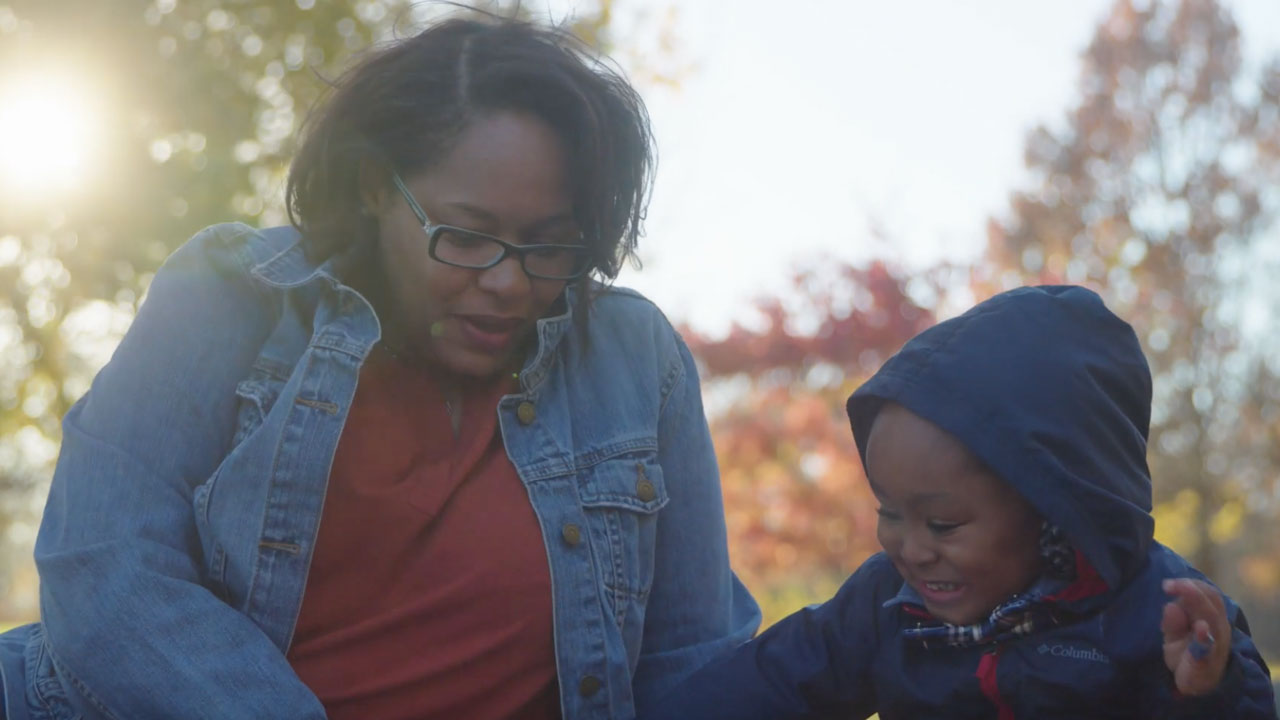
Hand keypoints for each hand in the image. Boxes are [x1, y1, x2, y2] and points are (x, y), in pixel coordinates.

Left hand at [1161, 578, 1230, 695]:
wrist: (1198, 685)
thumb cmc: (1186, 653)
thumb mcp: (1174, 635)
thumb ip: (1172, 621)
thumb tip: (1170, 605)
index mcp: (1210, 618)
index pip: (1208, 595)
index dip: (1191, 585)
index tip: (1168, 583)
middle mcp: (1218, 629)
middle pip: (1211, 604)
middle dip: (1191, 591)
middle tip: (1167, 585)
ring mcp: (1215, 645)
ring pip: (1214, 622)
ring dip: (1198, 604)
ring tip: (1183, 591)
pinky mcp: (1207, 663)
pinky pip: (1208, 649)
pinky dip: (1204, 638)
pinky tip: (1201, 629)